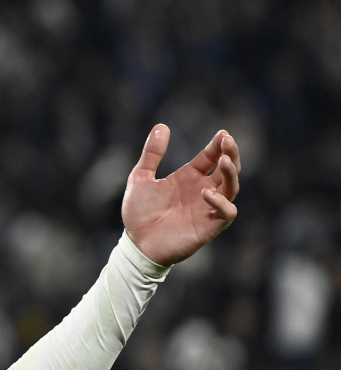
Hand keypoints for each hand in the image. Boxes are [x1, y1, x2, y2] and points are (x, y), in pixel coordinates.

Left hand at [122, 124, 239, 265]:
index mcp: (189, 178)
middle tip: (228, 141)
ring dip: (231, 173)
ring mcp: (208, 208)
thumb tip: (161, 126)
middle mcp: (203, 190)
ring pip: (232, 187)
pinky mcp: (209, 226)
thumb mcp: (140, 178)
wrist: (136, 243)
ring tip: (224, 161)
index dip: (218, 145)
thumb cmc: (139, 213)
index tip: (223, 133)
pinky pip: (227, 213)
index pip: (210, 157)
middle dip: (231, 154)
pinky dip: (221, 202)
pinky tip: (206, 193)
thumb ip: (151, 154)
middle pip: (228, 169)